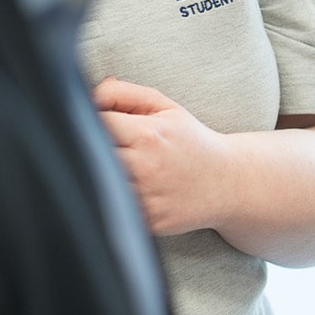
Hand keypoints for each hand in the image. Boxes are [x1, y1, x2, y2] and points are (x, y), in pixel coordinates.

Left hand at [94, 77, 234, 235]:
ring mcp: (147, 197)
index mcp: (149, 134)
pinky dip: (114, 199)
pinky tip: (129, 190)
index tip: (97, 125)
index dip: (90, 122)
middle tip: (104, 148)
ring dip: (99, 175)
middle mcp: (146, 167)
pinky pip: (115, 209)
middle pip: (91, 155)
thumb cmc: (191, 142)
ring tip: (117, 169)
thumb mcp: (164, 107)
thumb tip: (87, 96)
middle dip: (91, 149)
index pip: (96, 123)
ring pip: (99, 184)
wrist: (227, 181)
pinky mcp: (149, 220)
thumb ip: (123, 94)